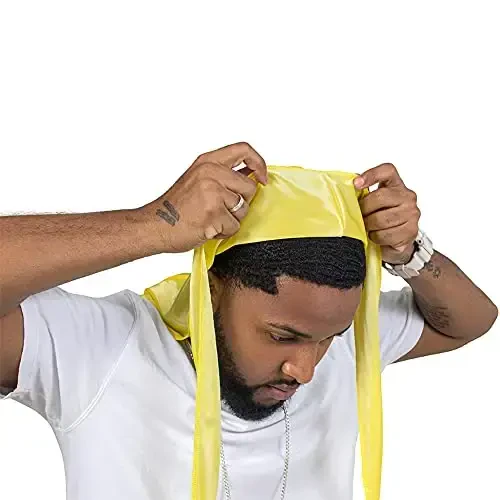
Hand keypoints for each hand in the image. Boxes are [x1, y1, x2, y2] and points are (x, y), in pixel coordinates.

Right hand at [141, 142, 267, 252]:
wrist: (155, 225)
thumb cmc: (176, 207)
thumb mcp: (197, 179)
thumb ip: (222, 175)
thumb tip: (251, 177)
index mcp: (207, 162)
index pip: (243, 150)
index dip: (259, 163)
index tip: (262, 178)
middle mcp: (210, 173)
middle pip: (249, 187)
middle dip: (241, 202)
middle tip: (221, 209)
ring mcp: (212, 193)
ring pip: (243, 209)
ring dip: (231, 219)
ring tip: (210, 218)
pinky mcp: (213, 214)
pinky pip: (234, 226)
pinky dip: (223, 232)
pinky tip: (207, 228)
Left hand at [353, 163, 420, 264]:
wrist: (397, 240)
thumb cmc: (381, 218)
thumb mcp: (373, 203)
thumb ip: (363, 194)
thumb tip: (345, 191)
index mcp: (396, 184)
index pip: (387, 171)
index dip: (371, 175)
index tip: (356, 184)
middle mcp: (407, 196)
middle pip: (380, 197)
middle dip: (364, 209)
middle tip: (358, 216)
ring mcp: (411, 213)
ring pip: (381, 219)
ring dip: (369, 226)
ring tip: (367, 227)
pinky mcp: (411, 231)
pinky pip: (385, 235)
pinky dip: (376, 237)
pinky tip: (375, 236)